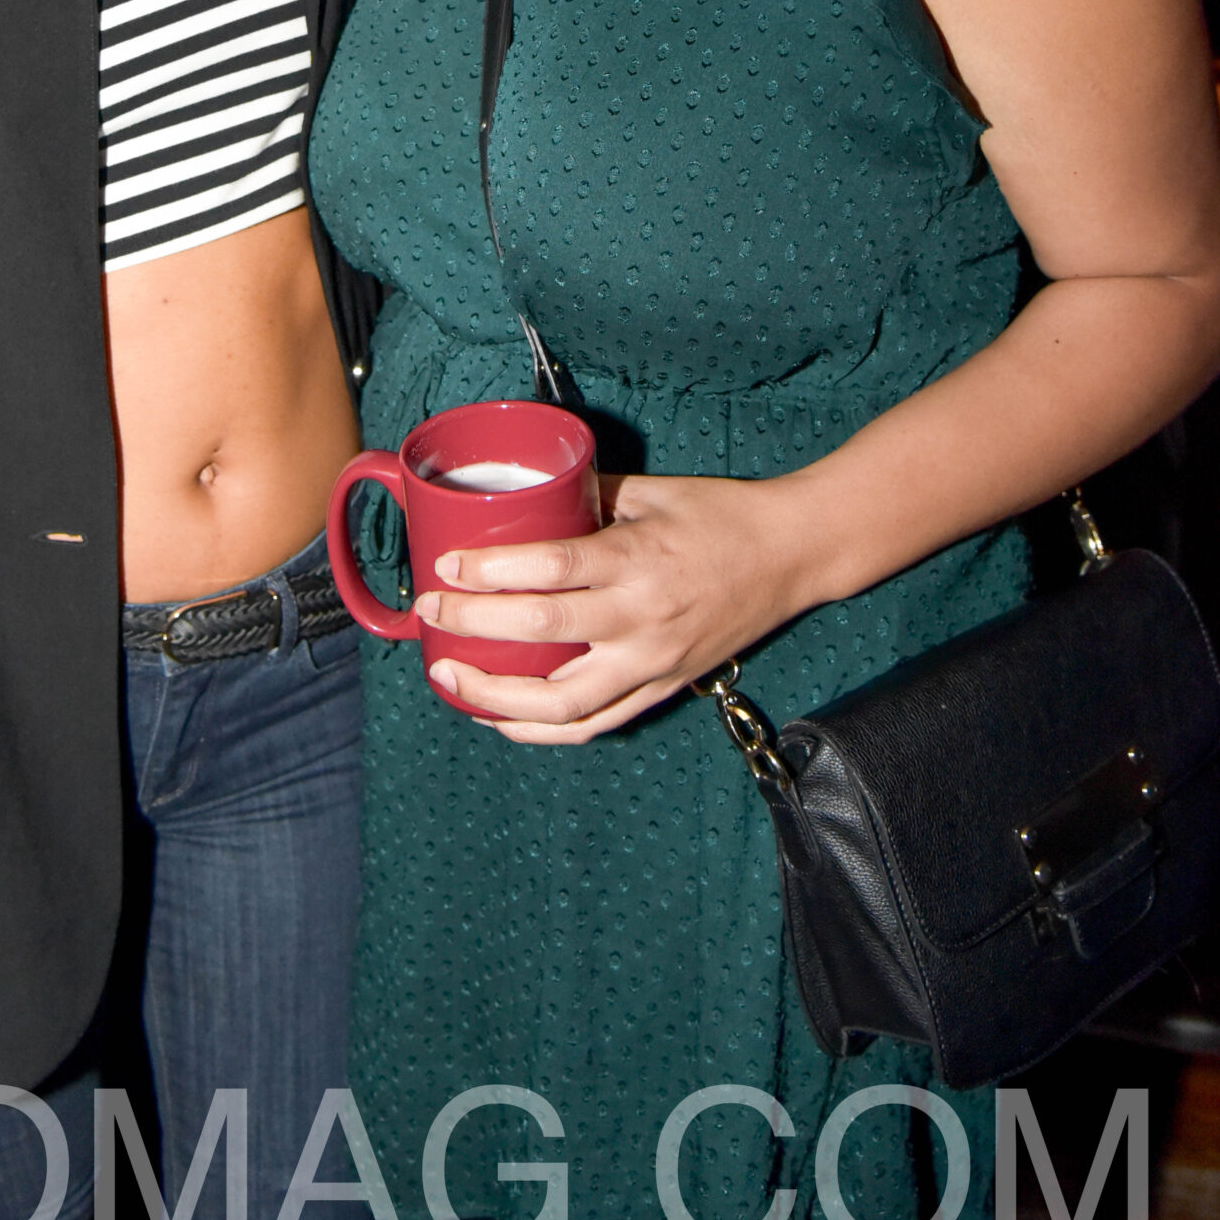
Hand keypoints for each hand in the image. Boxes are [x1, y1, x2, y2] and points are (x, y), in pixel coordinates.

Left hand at [414, 471, 811, 743]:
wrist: (791, 555)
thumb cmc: (720, 515)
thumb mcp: (652, 491)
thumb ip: (588, 497)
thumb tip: (526, 499)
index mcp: (637, 561)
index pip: (550, 571)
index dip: (490, 572)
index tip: (447, 567)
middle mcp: (642, 619)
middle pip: (542, 633)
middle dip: (472, 625)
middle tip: (428, 611)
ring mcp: (653, 663)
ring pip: (563, 702)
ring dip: (496, 697)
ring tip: (449, 677)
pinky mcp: (662, 687)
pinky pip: (594, 723)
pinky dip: (542, 729)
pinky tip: (501, 719)